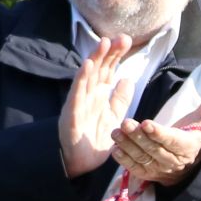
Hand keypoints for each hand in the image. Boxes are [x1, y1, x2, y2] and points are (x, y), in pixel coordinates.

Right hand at [59, 34, 134, 175]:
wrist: (80, 162)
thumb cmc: (94, 138)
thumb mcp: (114, 117)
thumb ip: (120, 99)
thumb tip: (128, 79)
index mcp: (99, 93)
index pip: (109, 68)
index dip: (116, 54)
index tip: (127, 40)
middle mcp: (89, 94)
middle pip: (100, 67)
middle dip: (109, 52)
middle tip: (122, 38)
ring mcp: (80, 101)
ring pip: (88, 76)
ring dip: (95, 58)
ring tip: (104, 42)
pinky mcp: (72, 112)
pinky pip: (77, 93)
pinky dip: (81, 79)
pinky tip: (87, 65)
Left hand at [112, 77, 200, 186]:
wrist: (188, 163)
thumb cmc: (193, 134)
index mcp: (187, 146)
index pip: (173, 140)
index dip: (159, 134)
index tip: (146, 123)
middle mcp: (173, 160)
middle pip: (154, 149)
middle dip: (138, 137)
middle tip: (124, 123)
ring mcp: (159, 169)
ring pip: (142, 158)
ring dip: (128, 146)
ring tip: (116, 132)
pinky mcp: (148, 174)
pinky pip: (135, 169)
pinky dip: (124, 161)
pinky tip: (115, 149)